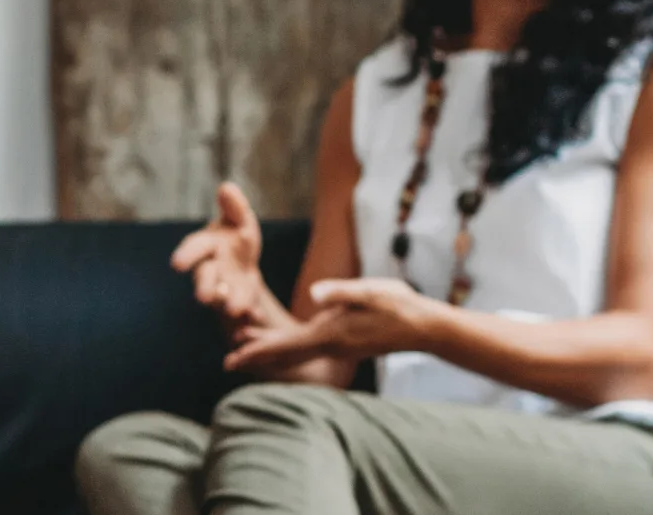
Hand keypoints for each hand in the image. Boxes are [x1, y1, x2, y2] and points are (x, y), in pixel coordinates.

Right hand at [171, 182, 285, 331]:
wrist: (242, 262)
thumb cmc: (236, 236)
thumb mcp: (240, 220)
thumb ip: (235, 207)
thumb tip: (227, 187)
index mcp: (206, 246)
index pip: (193, 249)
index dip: (186, 256)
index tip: (177, 265)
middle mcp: (210, 270)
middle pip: (205, 279)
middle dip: (206, 288)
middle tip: (205, 298)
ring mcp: (224, 289)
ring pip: (223, 298)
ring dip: (229, 302)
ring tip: (236, 308)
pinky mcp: (239, 303)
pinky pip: (243, 309)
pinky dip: (249, 311)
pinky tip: (257, 314)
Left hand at [223, 277, 439, 374]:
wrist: (424, 328)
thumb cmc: (398, 305)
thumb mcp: (370, 291)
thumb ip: (341, 292)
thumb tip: (313, 294)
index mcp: (330, 333)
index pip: (285, 345)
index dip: (257, 351)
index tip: (231, 359)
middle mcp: (330, 345)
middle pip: (285, 354)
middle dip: (257, 356)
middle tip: (227, 362)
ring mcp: (338, 347)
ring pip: (295, 352)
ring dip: (270, 351)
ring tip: (245, 346)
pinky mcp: (345, 344)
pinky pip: (308, 349)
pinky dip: (288, 347)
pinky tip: (283, 341)